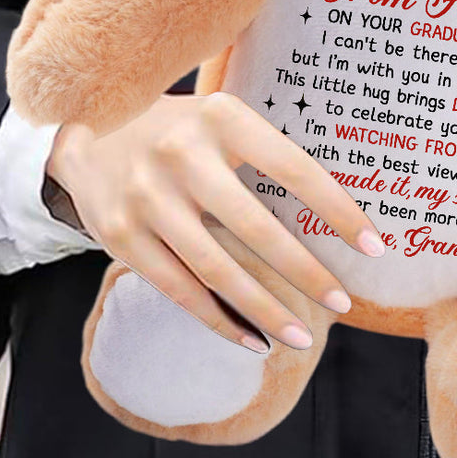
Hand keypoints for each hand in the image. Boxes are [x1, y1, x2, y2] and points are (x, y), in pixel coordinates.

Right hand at [47, 93, 384, 352]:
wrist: (82, 129)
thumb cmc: (176, 128)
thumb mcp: (218, 118)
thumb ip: (263, 150)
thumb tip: (337, 203)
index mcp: (220, 118)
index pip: (293, 168)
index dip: (336, 210)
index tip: (373, 246)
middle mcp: (181, 155)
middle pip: (255, 227)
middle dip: (306, 272)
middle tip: (344, 303)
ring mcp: (146, 197)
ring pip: (216, 269)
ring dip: (265, 310)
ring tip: (302, 337)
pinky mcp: (119, 234)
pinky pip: (178, 289)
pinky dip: (219, 319)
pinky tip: (252, 340)